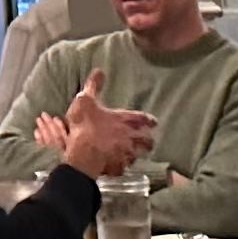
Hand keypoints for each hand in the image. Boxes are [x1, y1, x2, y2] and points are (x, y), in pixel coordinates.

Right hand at [49, 64, 156, 179]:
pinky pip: (123, 168)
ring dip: (137, 154)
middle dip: (149, 141)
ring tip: (134, 154)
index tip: (154, 122)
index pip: (144, 119)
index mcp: (124, 120)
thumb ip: (93, 85)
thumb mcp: (85, 100)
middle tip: (148, 141)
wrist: (83, 154)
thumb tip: (99, 70)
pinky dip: (122, 167)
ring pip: (138, 155)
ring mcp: (125, 154)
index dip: (149, 120)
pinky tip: (118, 166)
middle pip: (148, 141)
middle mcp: (130, 138)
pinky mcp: (118, 168)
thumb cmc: (85, 125)